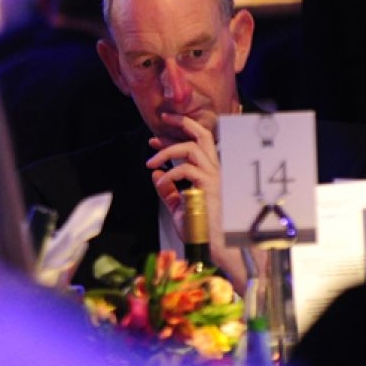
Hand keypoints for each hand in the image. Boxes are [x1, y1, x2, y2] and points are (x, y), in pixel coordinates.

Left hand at [145, 113, 248, 293]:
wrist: (213, 247)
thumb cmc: (199, 231)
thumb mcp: (178, 208)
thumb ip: (168, 191)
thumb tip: (155, 174)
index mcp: (208, 174)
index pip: (194, 146)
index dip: (173, 138)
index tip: (154, 140)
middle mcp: (214, 171)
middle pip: (203, 135)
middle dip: (183, 122)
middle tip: (163, 119)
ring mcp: (215, 177)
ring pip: (192, 148)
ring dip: (168, 151)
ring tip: (150, 162)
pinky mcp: (211, 186)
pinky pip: (187, 170)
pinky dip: (170, 175)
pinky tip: (161, 183)